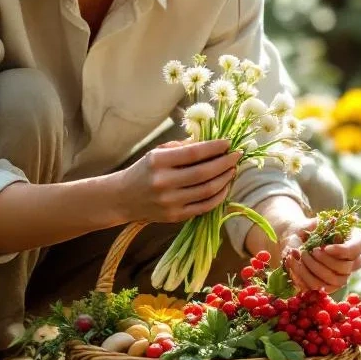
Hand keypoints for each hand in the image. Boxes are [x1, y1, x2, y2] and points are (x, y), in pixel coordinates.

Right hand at [115, 139, 239, 223]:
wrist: (123, 198)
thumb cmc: (144, 171)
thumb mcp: (158, 153)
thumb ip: (183, 148)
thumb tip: (212, 144)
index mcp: (158, 162)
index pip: (194, 153)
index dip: (215, 148)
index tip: (229, 143)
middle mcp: (164, 182)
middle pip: (204, 173)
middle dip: (225, 162)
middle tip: (237, 155)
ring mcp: (170, 202)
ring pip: (207, 190)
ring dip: (225, 179)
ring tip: (232, 169)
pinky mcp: (175, 216)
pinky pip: (204, 206)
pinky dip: (219, 196)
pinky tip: (225, 186)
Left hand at [271, 214, 360, 293]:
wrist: (296, 240)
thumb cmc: (308, 229)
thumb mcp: (313, 222)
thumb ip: (320, 223)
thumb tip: (327, 223)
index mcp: (355, 241)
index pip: (356, 248)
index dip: (341, 250)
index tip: (324, 247)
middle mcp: (353, 260)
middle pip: (345, 268)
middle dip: (325, 261)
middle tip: (310, 251)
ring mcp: (343, 275)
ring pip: (334, 281)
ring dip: (314, 270)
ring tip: (301, 256)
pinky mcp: (329, 286)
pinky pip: (320, 287)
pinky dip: (305, 277)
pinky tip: (296, 265)